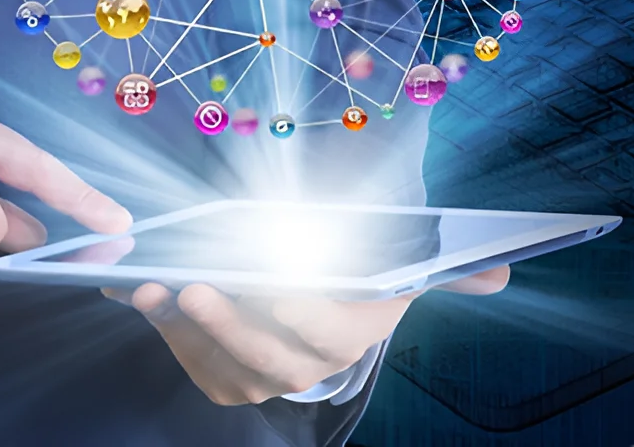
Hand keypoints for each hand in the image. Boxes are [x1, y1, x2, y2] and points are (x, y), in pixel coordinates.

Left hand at [103, 265, 508, 404]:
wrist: (317, 293)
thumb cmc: (353, 262)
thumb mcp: (398, 257)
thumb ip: (448, 267)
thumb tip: (499, 272)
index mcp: (354, 333)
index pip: (329, 333)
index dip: (300, 314)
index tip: (271, 287)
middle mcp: (309, 366)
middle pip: (267, 358)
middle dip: (228, 325)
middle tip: (194, 286)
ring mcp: (262, 375)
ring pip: (220, 363)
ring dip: (180, 328)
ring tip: (152, 287)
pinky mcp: (223, 375)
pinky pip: (189, 361)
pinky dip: (159, 328)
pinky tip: (134, 292)